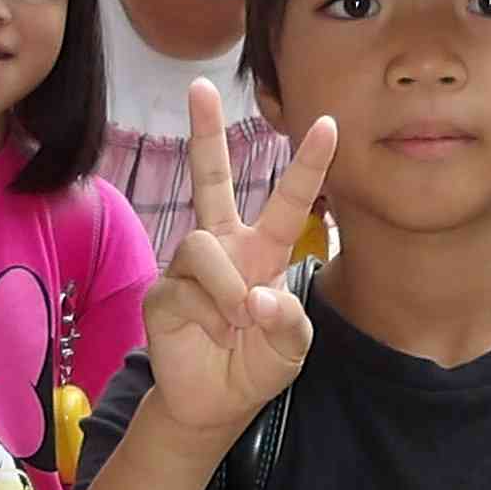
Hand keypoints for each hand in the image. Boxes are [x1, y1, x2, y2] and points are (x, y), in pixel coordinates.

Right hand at [132, 82, 337, 446]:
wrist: (215, 402)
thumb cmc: (256, 363)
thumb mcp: (291, 347)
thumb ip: (288, 321)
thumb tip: (256, 297)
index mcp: (263, 250)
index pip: (287, 200)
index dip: (307, 164)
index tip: (329, 123)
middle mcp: (223, 247)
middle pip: (210, 179)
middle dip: (205, 133)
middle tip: (200, 87)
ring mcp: (188, 267)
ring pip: (202, 248)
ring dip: (228, 290)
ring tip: (237, 323)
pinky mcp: (161, 292)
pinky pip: (183, 289)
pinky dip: (207, 317)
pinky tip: (210, 334)